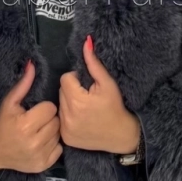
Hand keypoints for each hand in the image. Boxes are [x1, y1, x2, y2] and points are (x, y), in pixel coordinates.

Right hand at [0, 61, 62, 172]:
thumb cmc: (3, 124)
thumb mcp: (9, 103)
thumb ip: (23, 84)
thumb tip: (32, 65)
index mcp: (25, 125)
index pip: (50, 109)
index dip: (44, 108)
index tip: (35, 111)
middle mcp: (34, 142)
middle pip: (57, 121)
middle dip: (49, 119)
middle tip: (37, 121)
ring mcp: (39, 155)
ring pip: (59, 135)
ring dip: (52, 131)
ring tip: (39, 131)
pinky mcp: (44, 165)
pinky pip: (59, 149)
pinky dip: (53, 145)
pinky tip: (41, 143)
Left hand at [58, 35, 139, 153]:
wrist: (121, 135)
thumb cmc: (115, 106)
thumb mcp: (107, 83)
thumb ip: (94, 63)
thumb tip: (86, 41)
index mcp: (77, 101)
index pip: (65, 79)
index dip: (77, 79)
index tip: (88, 86)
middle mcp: (68, 116)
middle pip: (61, 91)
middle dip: (72, 91)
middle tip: (87, 97)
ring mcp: (65, 129)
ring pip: (60, 105)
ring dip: (69, 103)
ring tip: (85, 109)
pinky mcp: (66, 138)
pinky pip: (60, 120)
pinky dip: (68, 117)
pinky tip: (81, 120)